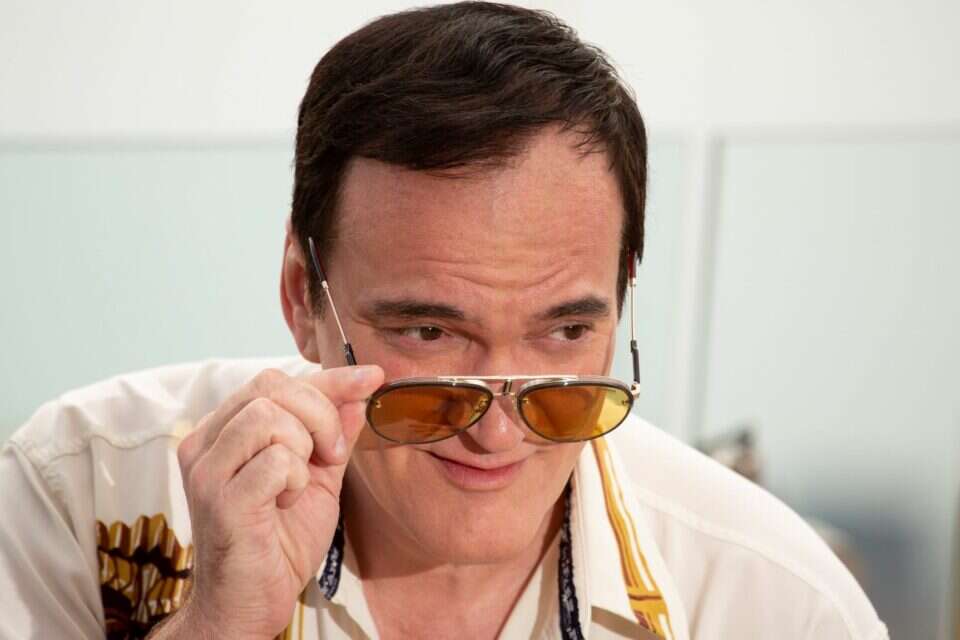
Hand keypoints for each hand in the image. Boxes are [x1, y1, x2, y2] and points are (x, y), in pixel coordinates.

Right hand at [172, 364, 383, 638]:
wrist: (250, 605)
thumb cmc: (278, 543)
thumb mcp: (317, 479)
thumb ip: (334, 436)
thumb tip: (359, 394)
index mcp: (223, 432)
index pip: (276, 381)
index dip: (331, 378)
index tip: (373, 377)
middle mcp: (205, 443)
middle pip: (271, 387)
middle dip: (321, 414)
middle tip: (332, 455)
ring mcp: (208, 471)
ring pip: (270, 417)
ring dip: (305, 446)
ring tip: (301, 482)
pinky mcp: (221, 500)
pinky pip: (275, 460)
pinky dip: (296, 478)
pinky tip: (288, 503)